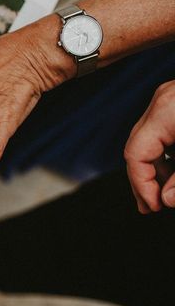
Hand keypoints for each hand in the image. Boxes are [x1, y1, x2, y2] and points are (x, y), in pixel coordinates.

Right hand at [124, 80, 174, 212]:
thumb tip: (166, 199)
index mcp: (164, 111)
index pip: (135, 154)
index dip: (141, 184)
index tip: (155, 206)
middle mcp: (161, 102)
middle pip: (137, 147)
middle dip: (143, 179)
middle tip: (151, 206)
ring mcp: (168, 99)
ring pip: (149, 140)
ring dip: (154, 168)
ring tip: (163, 194)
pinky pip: (162, 131)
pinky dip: (165, 153)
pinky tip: (171, 172)